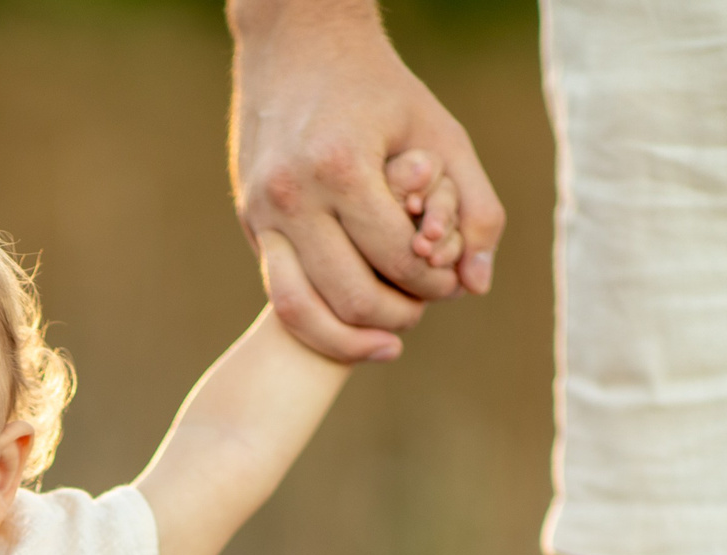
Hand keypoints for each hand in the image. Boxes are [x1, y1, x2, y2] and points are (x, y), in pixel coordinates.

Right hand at [229, 0, 502, 361]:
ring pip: (303, 311)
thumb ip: (475, 207)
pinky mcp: (250, 223)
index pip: (400, 259)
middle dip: (398, 315)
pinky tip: (348, 323)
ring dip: (350, 336)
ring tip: (385, 339)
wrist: (295, 44)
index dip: (435, 282)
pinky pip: (281, 293)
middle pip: (353, 296)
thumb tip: (476, 285)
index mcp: (343, 167)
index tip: (449, 281)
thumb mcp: (441, 134)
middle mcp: (294, 194)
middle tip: (420, 311)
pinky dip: (317, 320)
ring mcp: (262, 211)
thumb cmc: (379, 88)